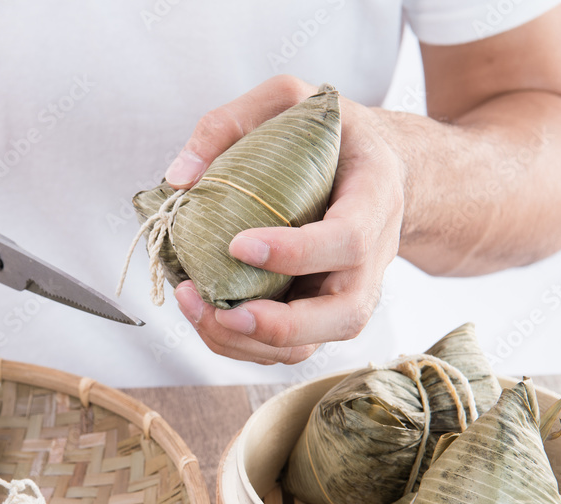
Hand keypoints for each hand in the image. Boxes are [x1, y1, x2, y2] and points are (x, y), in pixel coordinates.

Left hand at [166, 75, 404, 364]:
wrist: (380, 168)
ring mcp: (347, 293)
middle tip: (223, 312)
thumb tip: (180, 176)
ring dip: (248, 342)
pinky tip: (203, 313)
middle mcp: (371, 259)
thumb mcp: (289, 99)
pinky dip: (240, 342)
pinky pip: (285, 347)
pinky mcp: (319, 313)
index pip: (348, 240)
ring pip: (310, 345)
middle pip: (344, 316)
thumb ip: (232, 122)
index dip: (296, 253)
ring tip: (196, 307)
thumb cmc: (333, 136)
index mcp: (374, 199)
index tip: (238, 245)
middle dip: (279, 326)